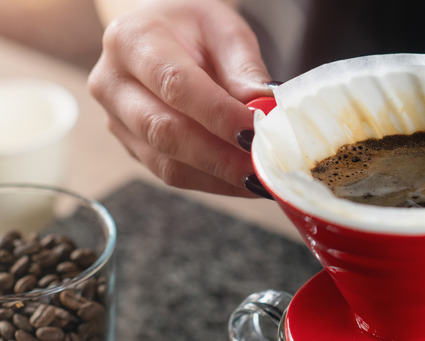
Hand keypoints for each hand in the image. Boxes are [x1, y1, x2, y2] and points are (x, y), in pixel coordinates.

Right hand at [88, 0, 271, 196]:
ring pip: (167, 163)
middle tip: (264, 167)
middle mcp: (113, 83)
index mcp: (131, 40)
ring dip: (219, 177)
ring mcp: (117, 120)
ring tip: (261, 179)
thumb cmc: (195, 29)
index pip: (175, 84)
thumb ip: (245, 69)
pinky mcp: (131, 147)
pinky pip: (172, 174)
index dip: (218, 115)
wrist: (164, 36)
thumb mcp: (225, 31)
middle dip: (220, 157)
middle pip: (164, 131)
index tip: (256, 132)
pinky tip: (244, 181)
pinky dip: (213, 182)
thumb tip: (267, 108)